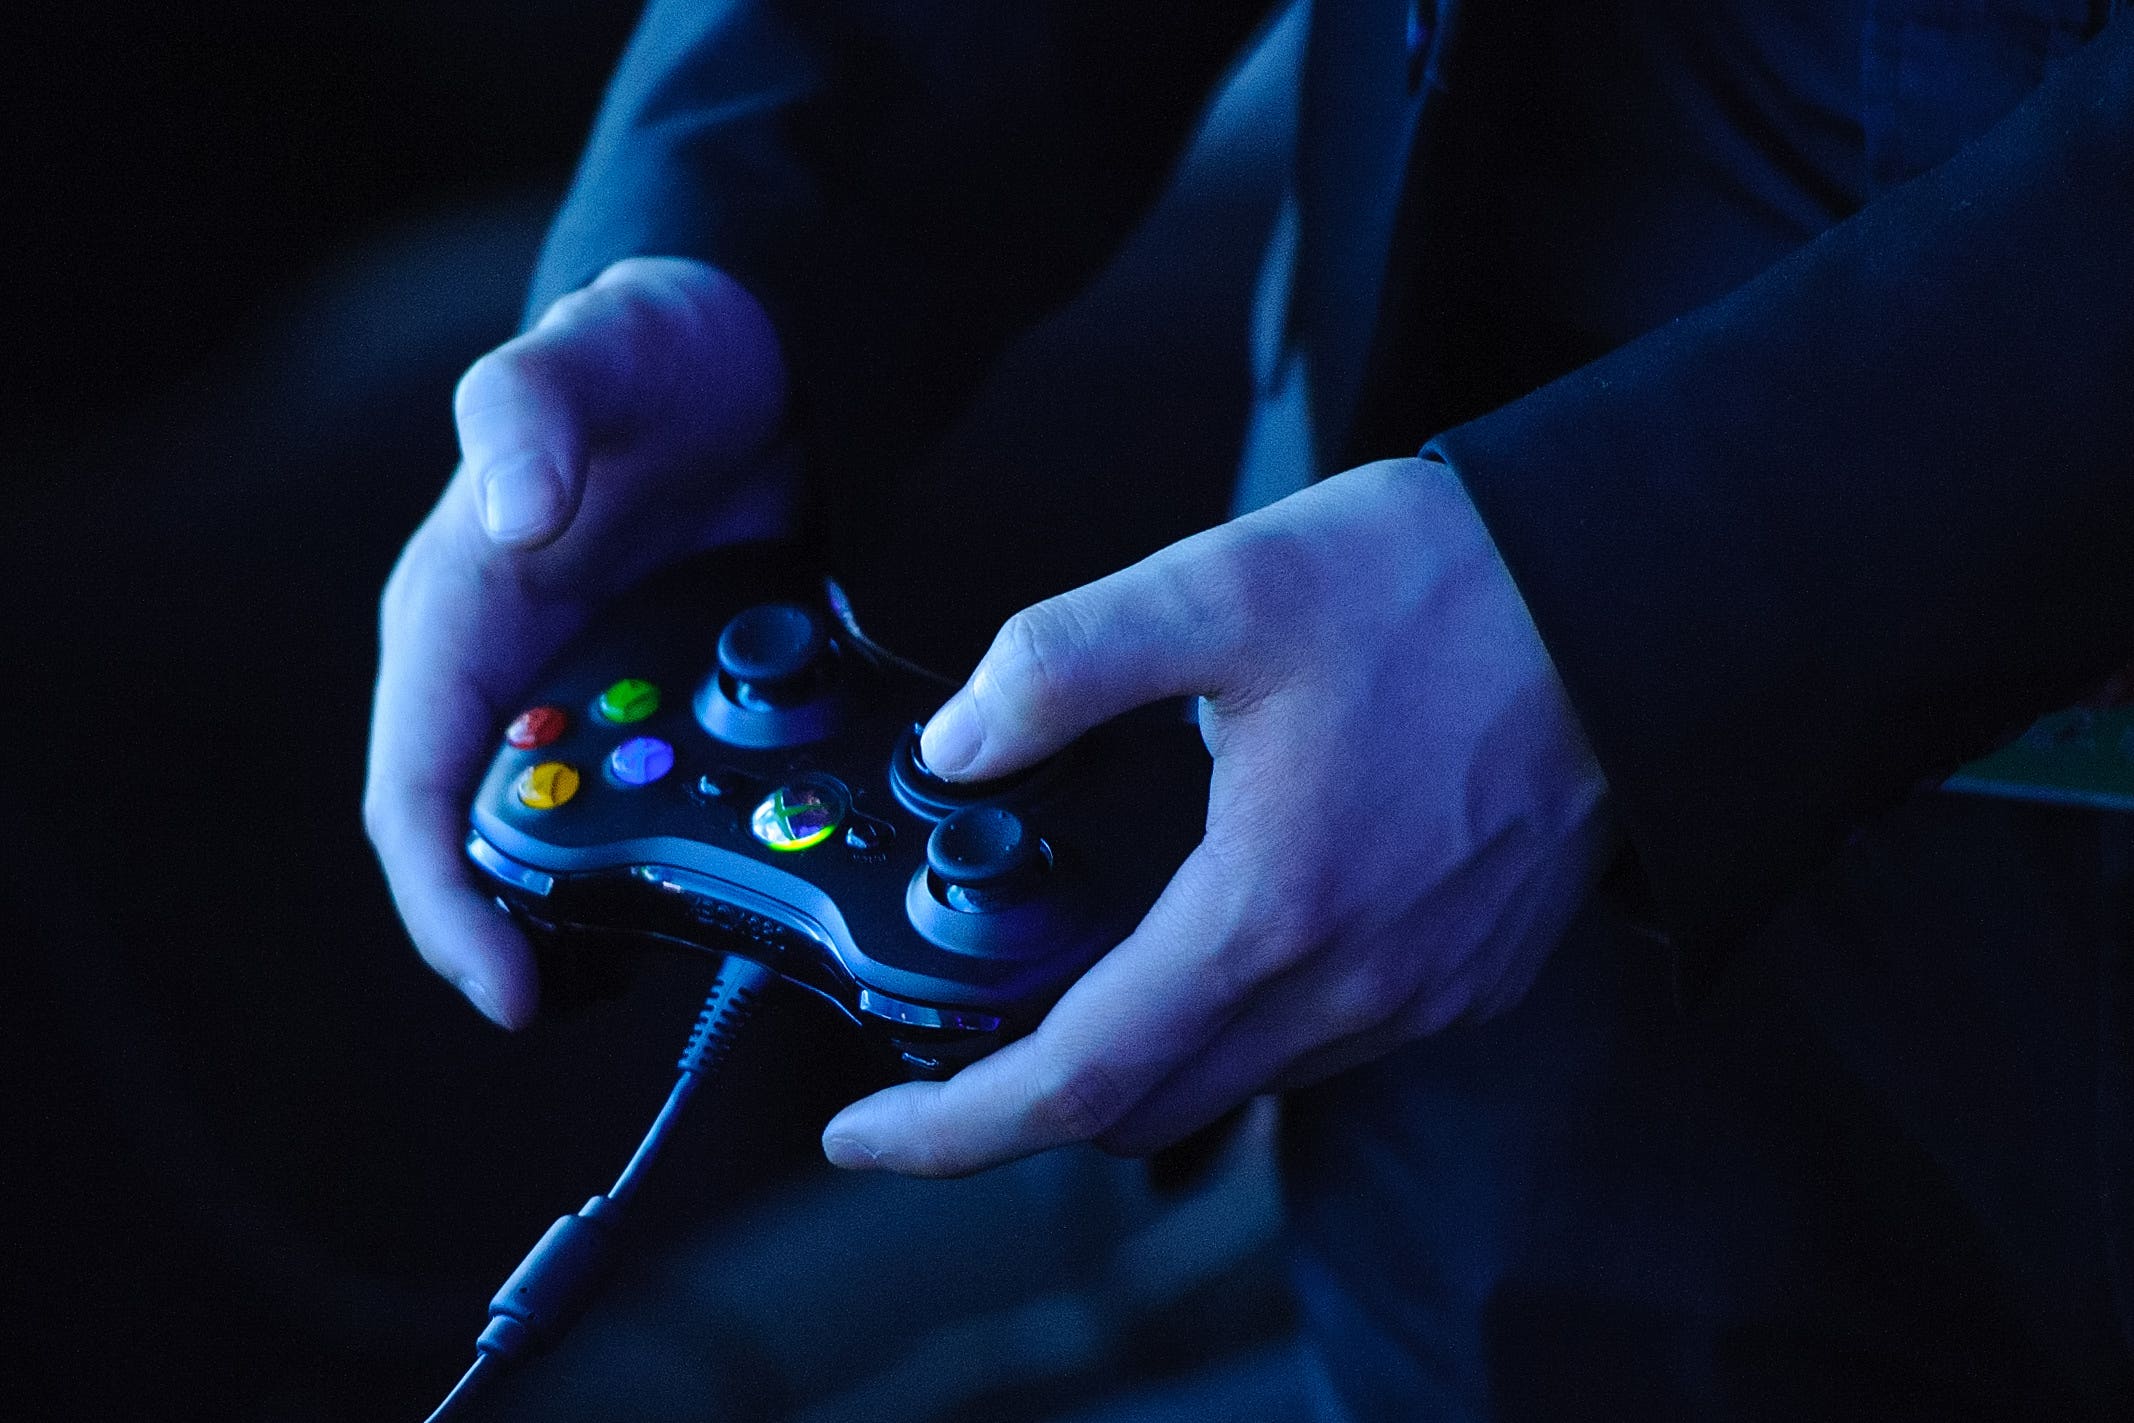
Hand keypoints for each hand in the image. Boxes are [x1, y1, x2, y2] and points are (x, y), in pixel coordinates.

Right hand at [365, 257, 792, 1027]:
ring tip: (692, 963)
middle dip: (531, 935)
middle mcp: (513, 677)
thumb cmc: (644, 349)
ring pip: (587, 838)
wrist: (749, 348)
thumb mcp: (586, 357)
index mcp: (455, 620)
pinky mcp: (675, 701)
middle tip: (608, 1001)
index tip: (504, 987)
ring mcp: (597, 696)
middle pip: (494, 845)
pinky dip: (702, 850)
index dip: (444, 905)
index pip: (413, 795)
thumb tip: (514, 512)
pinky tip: (764, 880)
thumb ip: (532, 416)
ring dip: (620, 909)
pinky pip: (674, 800)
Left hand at [821, 457, 1613, 1173]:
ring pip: (1233, 1086)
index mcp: (1268, 910)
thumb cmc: (1446, 591)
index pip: (1075, 1081)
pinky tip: (1214, 940)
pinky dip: (1236, 1028)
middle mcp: (1348, 986)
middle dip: (1029, 1099)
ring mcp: (1418, 997)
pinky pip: (1319, 1049)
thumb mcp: (1224, 588)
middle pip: (1145, 1110)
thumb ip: (1062, 664)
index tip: (866, 1133)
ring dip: (1137, 1060)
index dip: (951, 1126)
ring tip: (1073, 978)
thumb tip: (957, 745)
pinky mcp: (1468, 980)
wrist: (1633, 601)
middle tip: (955, 1040)